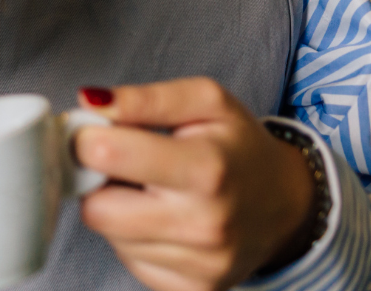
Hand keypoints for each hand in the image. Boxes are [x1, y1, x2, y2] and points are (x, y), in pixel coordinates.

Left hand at [74, 79, 318, 290]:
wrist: (286, 204)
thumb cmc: (239, 146)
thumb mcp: (206, 101)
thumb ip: (145, 98)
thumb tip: (89, 101)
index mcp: (206, 169)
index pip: (106, 155)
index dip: (85, 138)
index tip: (94, 132)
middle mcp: (204, 224)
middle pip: (96, 208)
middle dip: (96, 182)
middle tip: (122, 164)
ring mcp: (200, 265)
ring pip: (109, 236)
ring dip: (116, 210)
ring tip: (150, 191)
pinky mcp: (191, 289)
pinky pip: (129, 261)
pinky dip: (134, 238)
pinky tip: (160, 220)